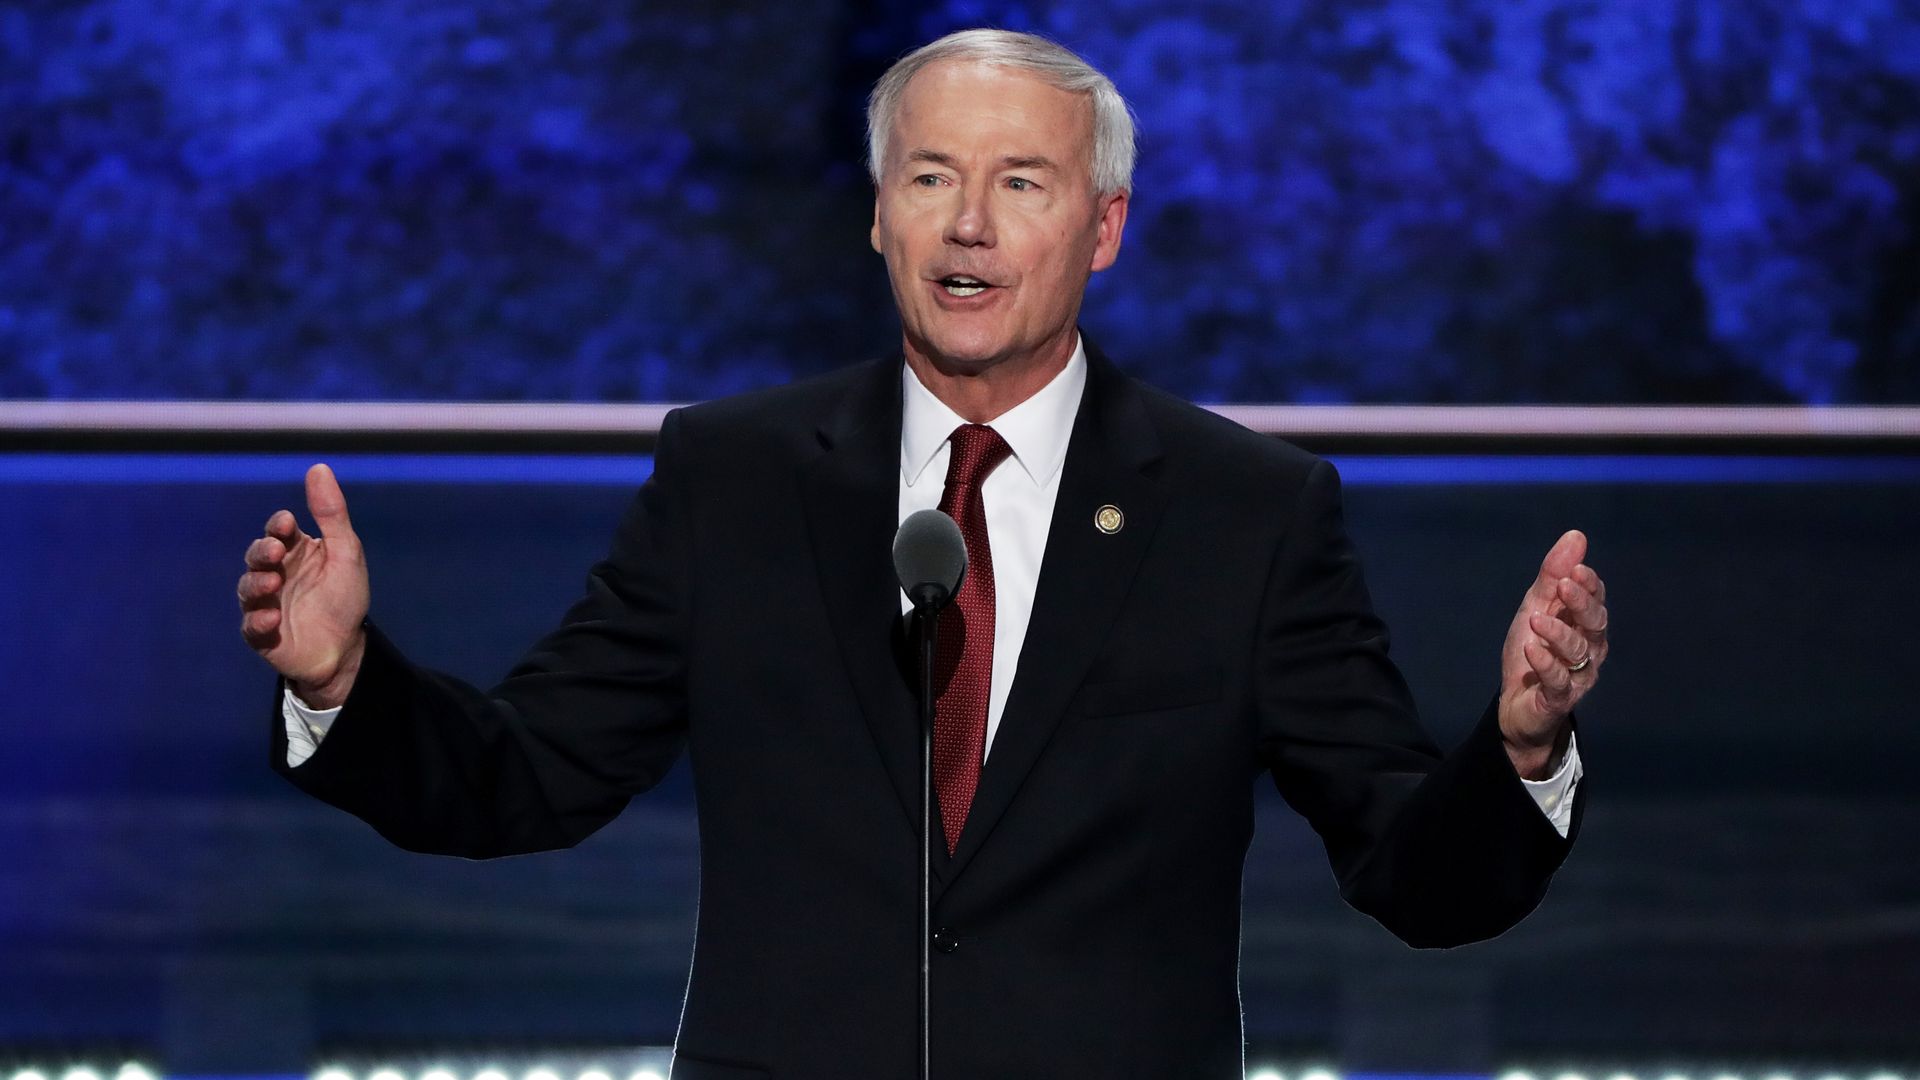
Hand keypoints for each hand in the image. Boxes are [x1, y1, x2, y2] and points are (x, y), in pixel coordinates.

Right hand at [237, 463, 369, 708]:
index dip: (279, 525)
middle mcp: (275, 573)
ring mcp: (264, 603)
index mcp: (295, 551)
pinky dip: (258, 621)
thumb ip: (332, 514)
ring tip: (273, 583)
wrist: (345, 647)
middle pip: (257, 555)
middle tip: (276, 553)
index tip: (288, 524)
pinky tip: (272, 618)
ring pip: (248, 588)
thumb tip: (318, 467)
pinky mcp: (261, 633)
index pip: (278, 530)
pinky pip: (251, 626)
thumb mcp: (346, 553)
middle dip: (262, 551)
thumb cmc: (344, 596)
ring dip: (257, 584)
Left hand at [1498, 529, 1608, 778]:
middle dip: (1582, 603)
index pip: (1596, 601)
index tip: (1577, 569)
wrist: (1517, 704)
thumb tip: (1577, 535)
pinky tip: (1532, 650)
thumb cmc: (1532, 652)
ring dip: (1558, 632)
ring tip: (1536, 619)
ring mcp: (1577, 676)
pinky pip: (1558, 680)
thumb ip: (1554, 576)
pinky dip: (1545, 663)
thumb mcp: (1536, 607)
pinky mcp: (1559, 698)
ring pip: (1577, 651)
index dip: (1590, 586)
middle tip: (1565, 586)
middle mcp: (1589, 649)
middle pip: (1595, 624)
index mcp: (1585, 625)